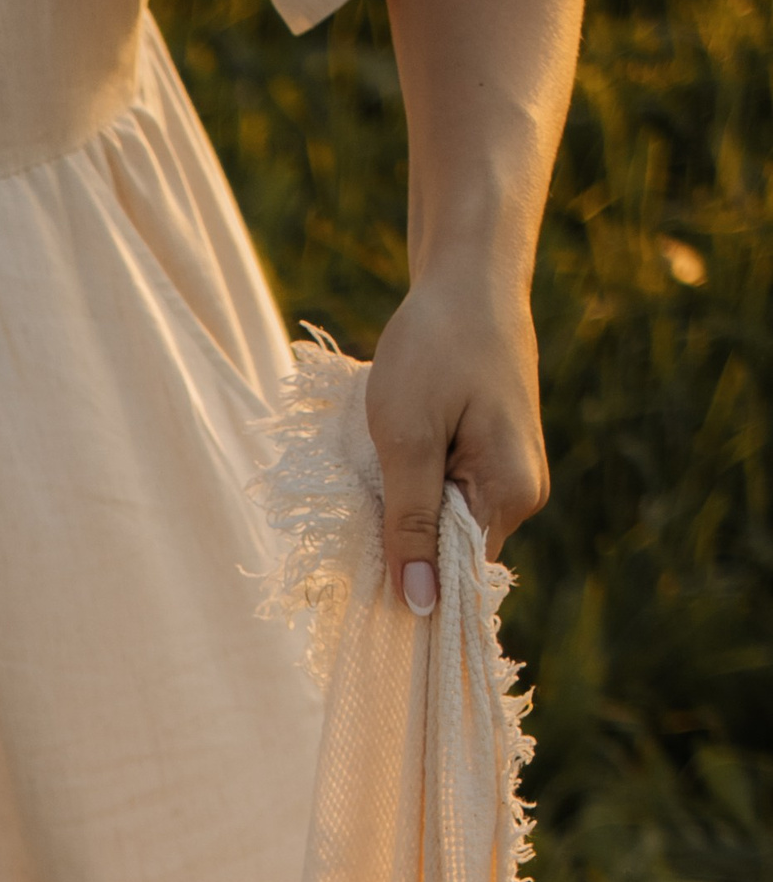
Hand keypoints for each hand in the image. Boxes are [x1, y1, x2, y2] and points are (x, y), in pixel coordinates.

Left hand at [364, 270, 550, 616]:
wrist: (468, 277)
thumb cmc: (436, 346)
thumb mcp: (407, 439)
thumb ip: (410, 523)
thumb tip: (418, 604)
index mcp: (511, 496)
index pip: (458, 580)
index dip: (410, 588)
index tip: (360, 589)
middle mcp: (521, 495)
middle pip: (449, 556)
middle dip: (403, 546)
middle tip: (360, 509)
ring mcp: (508, 475)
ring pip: (443, 526)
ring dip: (404, 514)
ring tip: (378, 471)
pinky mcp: (490, 457)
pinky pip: (446, 497)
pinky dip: (412, 489)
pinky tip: (393, 461)